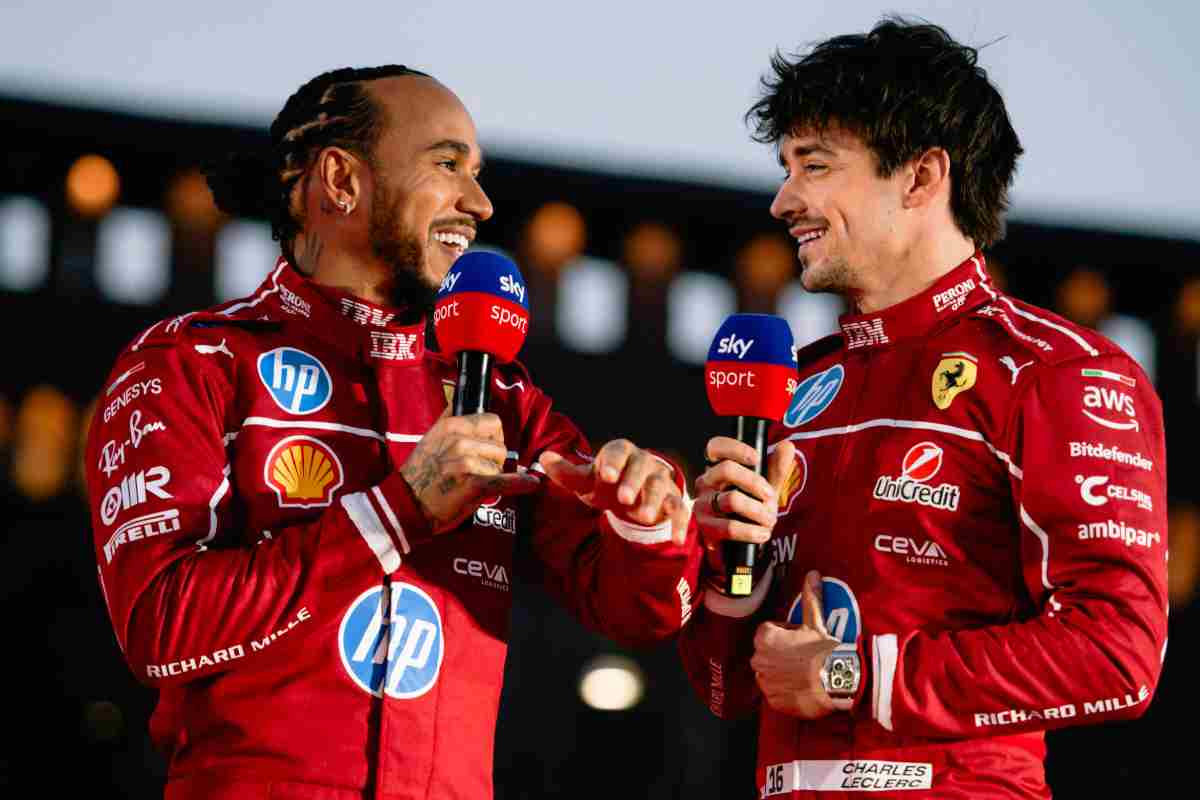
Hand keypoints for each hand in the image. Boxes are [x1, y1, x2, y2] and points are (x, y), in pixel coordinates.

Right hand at [401, 409, 539, 532]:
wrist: (405, 504)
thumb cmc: (419, 475)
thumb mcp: (429, 438)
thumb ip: (447, 419)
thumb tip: (459, 400)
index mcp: (451, 426)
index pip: (493, 421)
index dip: (495, 436)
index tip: (488, 448)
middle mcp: (459, 440)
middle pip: (500, 445)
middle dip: (494, 460)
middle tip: (478, 472)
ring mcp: (466, 462)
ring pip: (499, 465)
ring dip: (492, 476)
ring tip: (472, 484)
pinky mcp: (473, 485)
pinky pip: (504, 481)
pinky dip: (520, 484)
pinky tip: (531, 484)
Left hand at [537, 439, 688, 543]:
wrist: (637, 496)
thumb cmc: (608, 485)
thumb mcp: (587, 481)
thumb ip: (567, 473)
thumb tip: (543, 458)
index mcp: (622, 454)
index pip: (618, 451)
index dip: (612, 461)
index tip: (604, 474)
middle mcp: (644, 464)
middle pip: (641, 467)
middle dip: (633, 482)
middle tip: (623, 499)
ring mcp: (661, 483)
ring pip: (661, 487)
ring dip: (654, 501)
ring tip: (643, 516)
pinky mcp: (674, 502)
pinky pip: (680, 511)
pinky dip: (680, 525)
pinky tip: (676, 539)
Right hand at [694, 437, 794, 572]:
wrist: (738, 545)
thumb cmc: (750, 510)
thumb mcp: (765, 488)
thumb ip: (776, 468)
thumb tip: (786, 446)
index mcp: (718, 468)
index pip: (716, 447)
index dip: (735, 448)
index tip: (756, 458)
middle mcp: (706, 483)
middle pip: (726, 469)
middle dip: (754, 482)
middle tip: (770, 496)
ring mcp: (702, 505)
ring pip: (731, 499)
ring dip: (758, 511)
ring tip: (770, 520)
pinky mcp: (705, 528)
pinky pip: (729, 527)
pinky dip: (751, 531)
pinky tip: (762, 534)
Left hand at [750, 570, 840, 717]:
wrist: (836, 682)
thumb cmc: (824, 650)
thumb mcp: (816, 621)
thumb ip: (810, 597)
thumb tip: (812, 574)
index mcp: (764, 637)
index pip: (769, 631)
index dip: (786, 634)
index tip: (801, 638)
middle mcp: (758, 659)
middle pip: (768, 653)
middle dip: (782, 653)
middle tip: (804, 656)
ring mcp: (765, 682)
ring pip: (771, 673)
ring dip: (782, 672)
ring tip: (804, 673)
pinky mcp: (773, 701)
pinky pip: (776, 693)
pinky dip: (786, 691)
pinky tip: (802, 687)